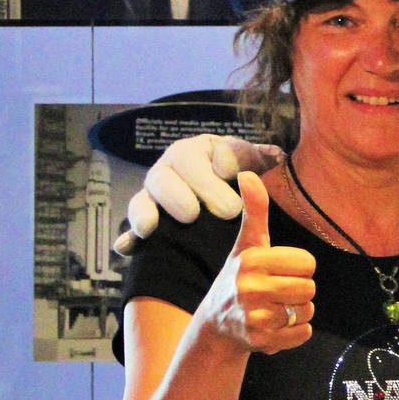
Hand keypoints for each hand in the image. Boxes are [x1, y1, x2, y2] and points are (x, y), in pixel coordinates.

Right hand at [114, 134, 284, 251]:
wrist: (229, 205)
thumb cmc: (242, 179)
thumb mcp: (253, 165)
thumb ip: (258, 159)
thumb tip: (272, 155)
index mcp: (196, 151)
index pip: (197, 155)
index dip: (213, 169)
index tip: (230, 185)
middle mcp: (170, 170)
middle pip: (165, 177)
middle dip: (185, 195)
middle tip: (217, 213)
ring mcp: (154, 196)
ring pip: (142, 200)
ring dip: (147, 213)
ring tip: (152, 228)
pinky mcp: (145, 222)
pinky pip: (131, 231)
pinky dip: (128, 239)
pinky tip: (126, 248)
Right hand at [200, 173, 314, 353]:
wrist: (217, 324)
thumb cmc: (240, 277)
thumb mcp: (246, 244)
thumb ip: (254, 210)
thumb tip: (247, 174)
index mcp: (252, 260)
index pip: (307, 263)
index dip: (298, 268)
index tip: (279, 270)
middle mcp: (250, 288)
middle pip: (309, 288)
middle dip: (298, 291)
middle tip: (277, 292)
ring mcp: (255, 317)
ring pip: (307, 311)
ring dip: (297, 311)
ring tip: (274, 307)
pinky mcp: (262, 342)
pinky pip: (304, 333)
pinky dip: (295, 332)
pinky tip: (274, 326)